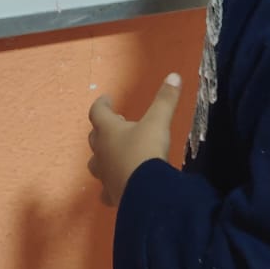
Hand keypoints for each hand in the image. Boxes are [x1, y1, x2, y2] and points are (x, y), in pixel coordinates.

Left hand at [87, 74, 181, 205]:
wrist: (145, 191)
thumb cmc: (147, 151)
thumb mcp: (158, 121)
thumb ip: (165, 99)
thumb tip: (174, 75)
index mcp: (108, 131)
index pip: (98, 112)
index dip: (102, 104)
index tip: (107, 99)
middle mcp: (101, 152)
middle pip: (95, 137)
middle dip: (104, 129)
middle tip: (117, 123)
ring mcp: (104, 174)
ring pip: (96, 163)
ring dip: (104, 155)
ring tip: (116, 152)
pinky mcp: (111, 193)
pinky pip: (105, 188)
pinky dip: (109, 183)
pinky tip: (117, 184)